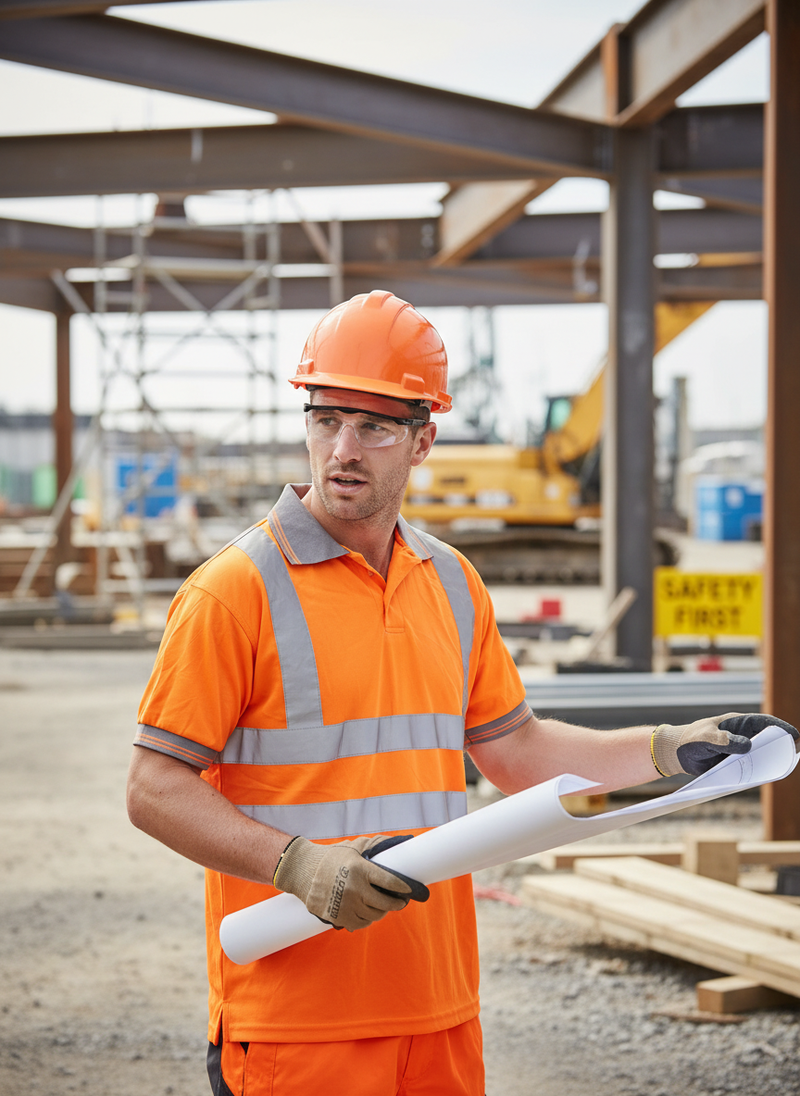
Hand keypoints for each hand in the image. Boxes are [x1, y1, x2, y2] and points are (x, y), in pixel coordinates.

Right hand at [273, 834, 428, 931]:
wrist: (303, 870)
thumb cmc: (332, 857)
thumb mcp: (354, 847)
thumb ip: (376, 845)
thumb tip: (400, 840)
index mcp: (360, 869)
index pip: (389, 881)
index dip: (403, 887)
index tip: (410, 890)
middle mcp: (354, 888)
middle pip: (385, 903)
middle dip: (396, 903)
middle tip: (400, 901)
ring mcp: (346, 905)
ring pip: (374, 916)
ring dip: (381, 912)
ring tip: (383, 906)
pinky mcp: (337, 917)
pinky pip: (360, 924)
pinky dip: (367, 920)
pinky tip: (368, 912)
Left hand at [651, 712, 799, 776]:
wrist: (677, 753)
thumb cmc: (690, 740)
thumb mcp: (705, 738)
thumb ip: (723, 741)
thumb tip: (747, 746)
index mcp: (737, 723)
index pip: (763, 722)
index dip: (780, 727)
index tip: (794, 735)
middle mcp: (742, 735)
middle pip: (767, 739)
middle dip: (782, 745)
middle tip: (793, 754)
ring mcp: (739, 749)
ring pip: (761, 753)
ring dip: (771, 759)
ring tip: (782, 767)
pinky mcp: (735, 762)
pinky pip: (751, 766)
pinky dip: (759, 770)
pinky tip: (764, 777)